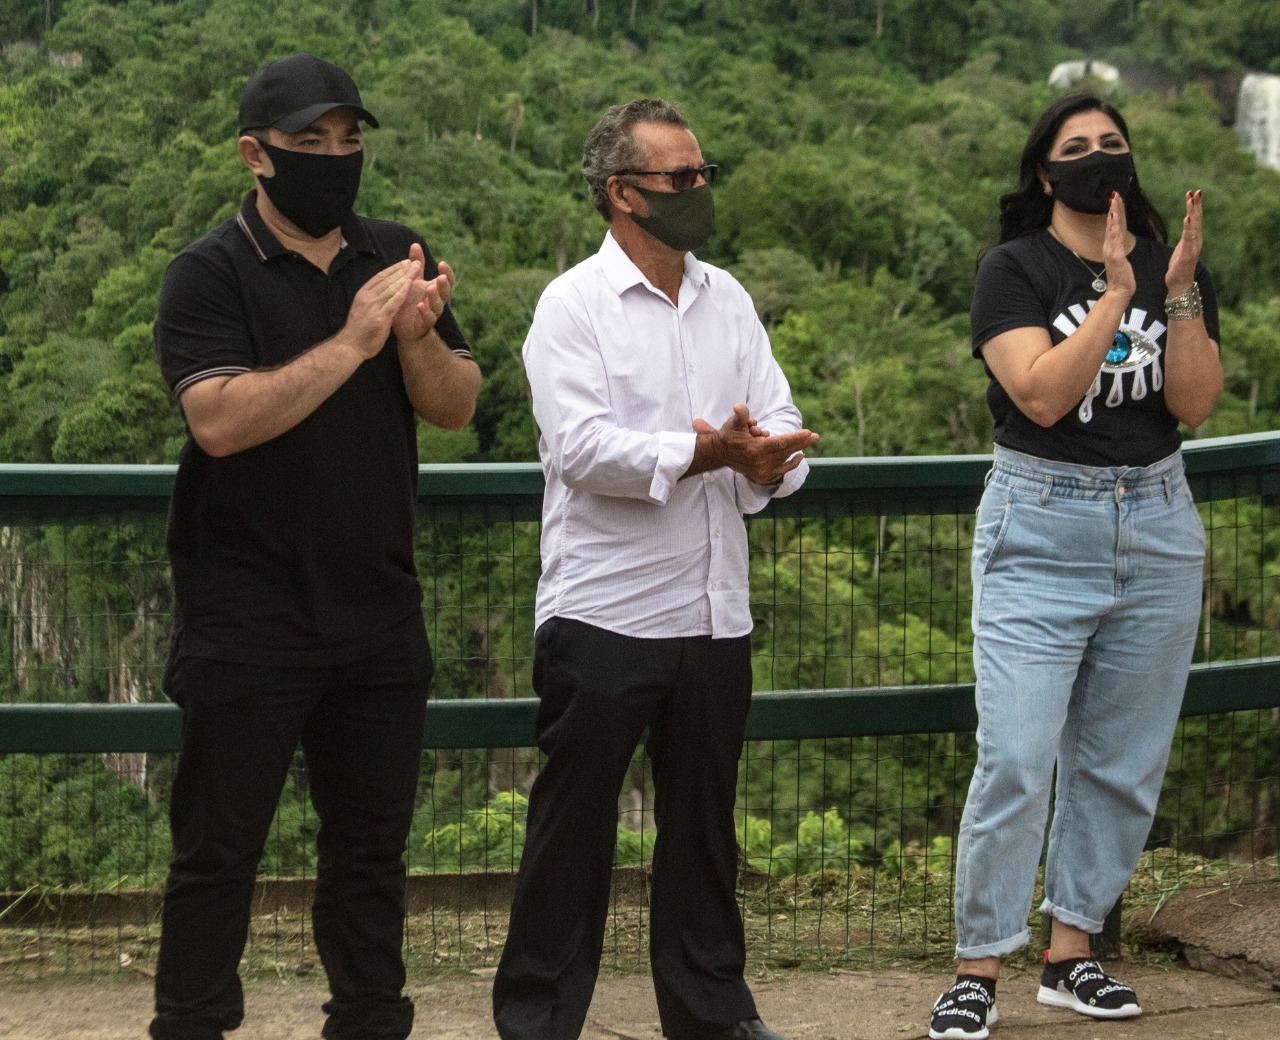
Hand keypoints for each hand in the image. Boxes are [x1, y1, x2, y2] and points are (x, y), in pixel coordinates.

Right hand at [342, 259, 418, 358]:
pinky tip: (411, 284)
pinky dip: (402, 291)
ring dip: (405, 277)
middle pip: (387, 279)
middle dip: (403, 269)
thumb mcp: (364, 308)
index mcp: (363, 293)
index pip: (380, 277)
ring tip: (417, 269)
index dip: (394, 268)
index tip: (406, 262)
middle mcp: (367, 297)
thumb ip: (374, 298)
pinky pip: (393, 302)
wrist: (350, 346)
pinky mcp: (379, 317)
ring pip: (391, 288)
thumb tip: (385, 289)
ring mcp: (372, 306)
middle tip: (416, 262)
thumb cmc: (360, 329)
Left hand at [393, 244, 454, 343]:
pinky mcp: (423, 324)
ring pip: (438, 306)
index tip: (442, 263)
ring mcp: (432, 313)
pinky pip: (428, 319)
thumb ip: (416, 264)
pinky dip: (425, 312)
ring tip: (430, 288)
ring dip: (435, 297)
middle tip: (440, 277)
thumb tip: (416, 244)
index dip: (447, 272)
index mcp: (436, 289)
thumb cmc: (410, 300)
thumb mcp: (413, 280)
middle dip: (444, 284)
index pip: (447, 280)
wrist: (403, 325)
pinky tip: (420, 306)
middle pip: (446, 292)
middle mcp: (437, 301)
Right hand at [694, 403, 818, 484]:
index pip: (780, 443)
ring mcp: (762, 471)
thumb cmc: (729, 435)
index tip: (808, 432)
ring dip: (798, 449)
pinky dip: (791, 463)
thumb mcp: (733, 422)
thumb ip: (740, 414)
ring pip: (785, 458)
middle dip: (802, 442)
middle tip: (816, 436)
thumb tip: (739, 407)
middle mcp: (760, 462)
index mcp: (755, 449)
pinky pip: (782, 470)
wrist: (721, 453)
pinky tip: (801, 456)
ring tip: (810, 440)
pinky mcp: (763, 476)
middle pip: (786, 450)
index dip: (795, 437)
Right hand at [1102, 191, 1136, 299]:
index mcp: (1112, 246)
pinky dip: (1113, 228)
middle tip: (1115, 193)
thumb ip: (1119, 248)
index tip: (1117, 198)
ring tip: (1114, 201)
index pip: (1114, 225)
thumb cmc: (1122, 277)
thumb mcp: (1121, 259)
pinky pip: (1115, 239)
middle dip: (1113, 208)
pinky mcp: (1116, 256)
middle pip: (1111, 223)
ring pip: (1112, 228)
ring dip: (1113, 214)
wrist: (1119, 291)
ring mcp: (1111, 251)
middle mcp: (1109, 246)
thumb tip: (1118, 240)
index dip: (1115, 211)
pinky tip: (1114, 219)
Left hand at [1166, 189, 1202, 296]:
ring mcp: (1193, 248)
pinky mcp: (1187, 255)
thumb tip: (1188, 221)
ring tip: (1191, 201)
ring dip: (1193, 213)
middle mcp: (1196, 241)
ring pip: (1194, 227)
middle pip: (1197, 219)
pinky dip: (1188, 228)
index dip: (1194, 205)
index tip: (1193, 192)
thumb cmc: (1180, 266)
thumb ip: (1186, 234)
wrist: (1180, 284)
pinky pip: (1188, 240)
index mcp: (1193, 238)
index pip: (1195, 218)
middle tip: (1197, 191)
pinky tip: (1187, 219)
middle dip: (1197, 205)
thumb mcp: (1182, 246)